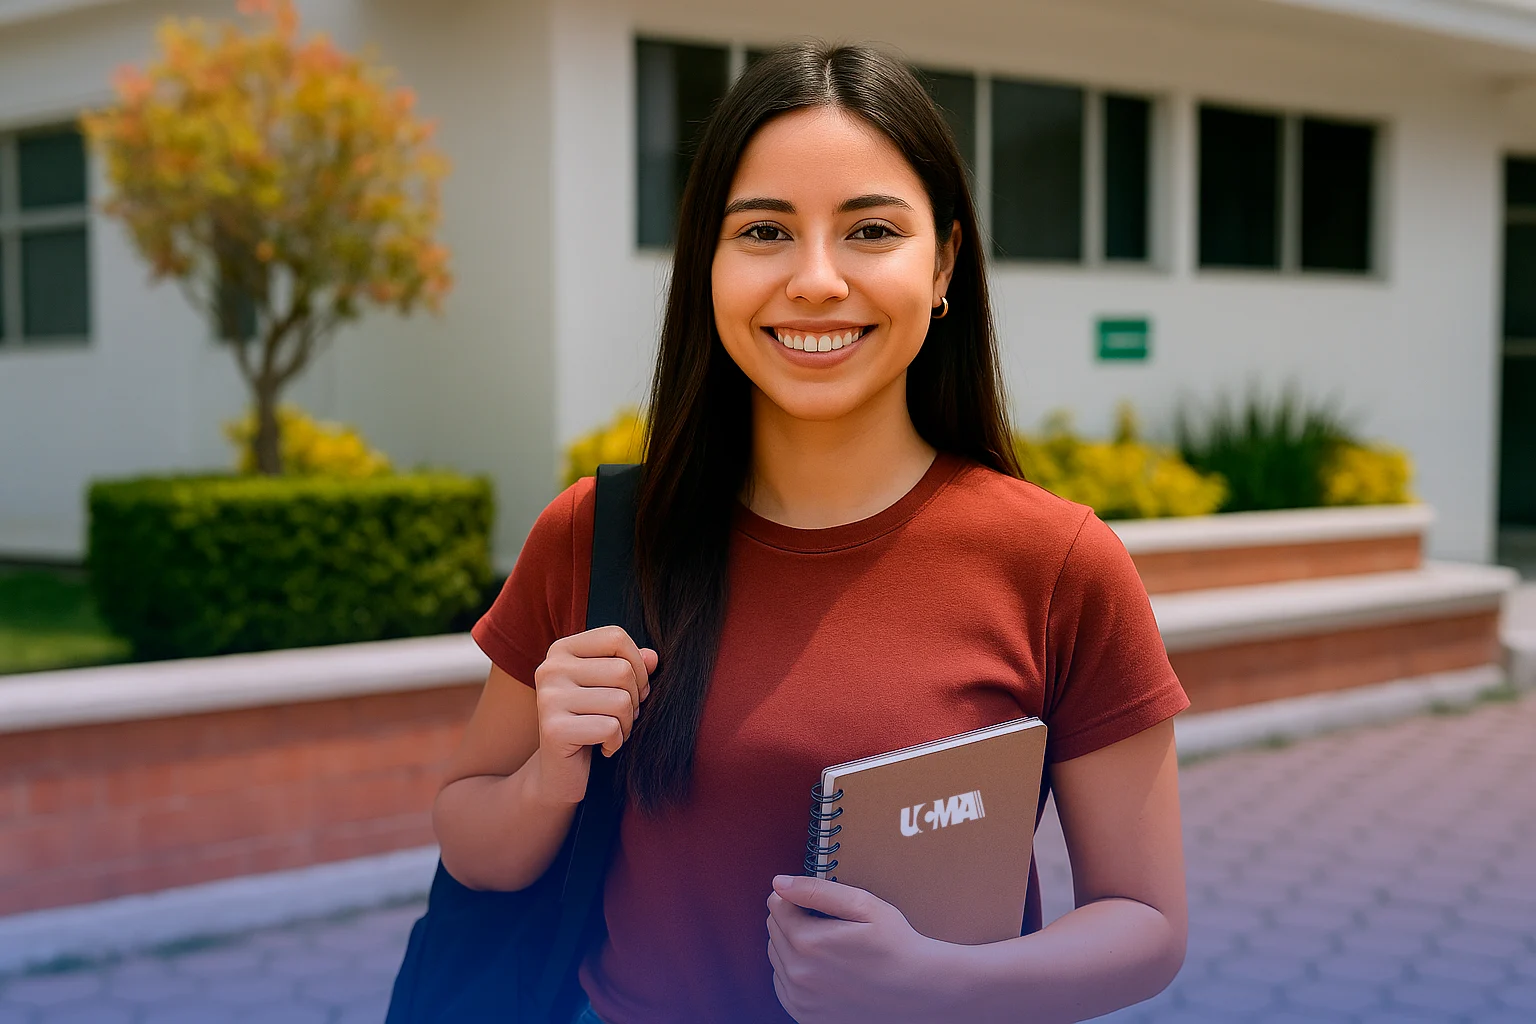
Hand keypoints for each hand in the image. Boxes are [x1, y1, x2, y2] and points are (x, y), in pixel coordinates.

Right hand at [529, 625, 657, 804]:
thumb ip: (631, 666)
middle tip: (621, 718)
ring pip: (620, 700)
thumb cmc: (590, 721)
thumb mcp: (610, 688)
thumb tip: (653, 657)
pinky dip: (616, 742)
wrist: (558, 771)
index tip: (632, 689)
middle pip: (622, 671)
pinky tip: (602, 748)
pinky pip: (610, 728)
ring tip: (612, 732)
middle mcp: (550, 669)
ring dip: (626, 724)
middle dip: (634, 700)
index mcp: (562, 650)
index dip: (637, 665)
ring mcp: (548, 698)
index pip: (615, 637)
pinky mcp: (554, 729)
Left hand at [766, 875, 959, 1023]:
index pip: (776, 904)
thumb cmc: (895, 945)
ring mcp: (799, 999)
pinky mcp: (805, 1016)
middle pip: (773, 929)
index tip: (821, 905)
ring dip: (793, 946)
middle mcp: (797, 974)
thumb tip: (778, 883)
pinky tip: (824, 970)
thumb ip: (815, 890)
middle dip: (794, 920)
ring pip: (776, 956)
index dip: (797, 897)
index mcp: (808, 942)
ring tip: (831, 948)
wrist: (918, 992)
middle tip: (830, 925)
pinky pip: (782, 984)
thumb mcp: (863, 905)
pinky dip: (795, 972)